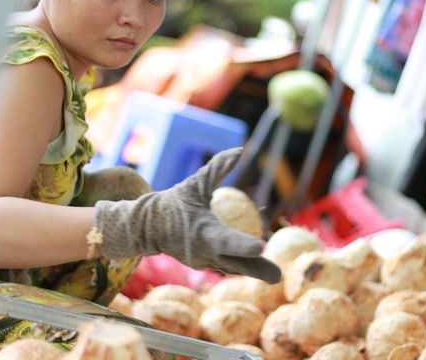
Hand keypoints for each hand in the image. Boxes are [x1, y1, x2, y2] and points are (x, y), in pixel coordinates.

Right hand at [93, 148, 281, 283]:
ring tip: (274, 275)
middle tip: (277, 275)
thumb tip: (240, 150)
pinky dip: (244, 268)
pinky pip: (228, 268)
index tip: (261, 246)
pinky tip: (263, 271)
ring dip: (255, 271)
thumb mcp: (195, 183)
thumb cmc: (175, 202)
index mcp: (202, 231)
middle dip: (256, 269)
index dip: (242, 245)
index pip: (225, 240)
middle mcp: (204, 251)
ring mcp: (204, 262)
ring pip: (234, 268)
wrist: (148, 227)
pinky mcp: (205, 266)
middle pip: (235, 263)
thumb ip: (218, 167)